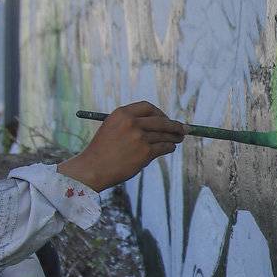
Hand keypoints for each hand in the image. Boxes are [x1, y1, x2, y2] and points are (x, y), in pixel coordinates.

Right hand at [56, 101, 183, 189]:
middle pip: (160, 121)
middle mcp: (131, 123)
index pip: (147, 107)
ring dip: (173, 137)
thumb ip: (130, 123)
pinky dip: (169, 147)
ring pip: (164, 135)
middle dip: (174, 125)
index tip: (165, 118)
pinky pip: (164, 147)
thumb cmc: (101, 151)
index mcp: (121, 114)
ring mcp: (139, 138)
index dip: (159, 112)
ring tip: (178, 138)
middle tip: (183, 128)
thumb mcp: (112, 128)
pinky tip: (171, 147)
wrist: (93, 169)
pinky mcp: (145, 153)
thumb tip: (156, 123)